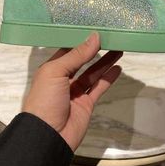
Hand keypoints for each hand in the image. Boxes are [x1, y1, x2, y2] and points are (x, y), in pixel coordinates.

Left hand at [22, 32, 122, 151]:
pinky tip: (118, 68)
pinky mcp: (86, 104)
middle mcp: (63, 78)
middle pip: (82, 60)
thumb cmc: (45, 100)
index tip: (94, 28)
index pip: (68, 50)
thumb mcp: (56, 72)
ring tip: (119, 48)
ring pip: (93, 72)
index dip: (80, 40)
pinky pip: (99, 87)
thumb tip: (94, 37)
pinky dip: (108, 78)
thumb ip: (77, 55)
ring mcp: (76, 92)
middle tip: (110, 36)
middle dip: (95, 49)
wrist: (47, 137)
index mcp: (52, 69)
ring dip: (105, 61)